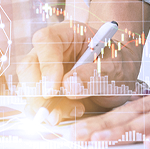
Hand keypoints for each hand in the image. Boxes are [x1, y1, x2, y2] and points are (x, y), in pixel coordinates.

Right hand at [17, 20, 142, 123]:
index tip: (53, 91)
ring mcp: (45, 71)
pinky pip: (35, 103)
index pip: (46, 41)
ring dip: (44, 107)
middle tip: (55, 112)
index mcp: (69, 34)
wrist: (120, 77)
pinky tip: (70, 113)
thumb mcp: (116, 69)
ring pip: (28, 88)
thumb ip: (94, 75)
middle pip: (29, 67)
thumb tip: (68, 87)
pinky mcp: (46, 90)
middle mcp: (51, 51)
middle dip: (38, 93)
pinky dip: (47, 114)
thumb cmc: (119, 65)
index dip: (47, 65)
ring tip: (75, 111)